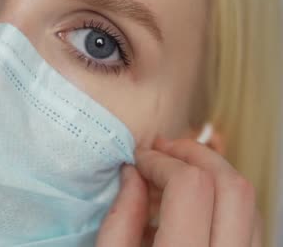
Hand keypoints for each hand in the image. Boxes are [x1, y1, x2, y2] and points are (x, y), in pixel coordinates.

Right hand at [96, 138, 260, 246]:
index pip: (190, 187)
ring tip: (175, 172)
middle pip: (231, 185)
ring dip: (211, 173)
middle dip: (194, 155)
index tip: (140, 159)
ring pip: (247, 200)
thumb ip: (121, 219)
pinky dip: (222, 198)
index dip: (161, 162)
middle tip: (164, 149)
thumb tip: (133, 173)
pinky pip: (249, 220)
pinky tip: (192, 200)